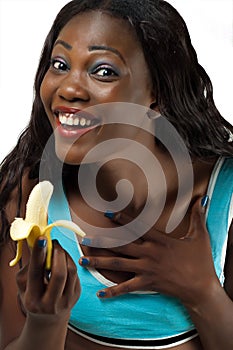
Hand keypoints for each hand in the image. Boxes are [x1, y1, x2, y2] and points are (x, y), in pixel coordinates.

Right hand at [16, 238, 80, 321]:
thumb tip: (39, 245)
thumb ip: (29, 267)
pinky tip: (62, 260)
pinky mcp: (76, 296)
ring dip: (65, 255)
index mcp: (32, 300)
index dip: (39, 254)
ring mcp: (66, 302)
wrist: (47, 318)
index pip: (36, 273)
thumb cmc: (33, 296)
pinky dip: (69, 262)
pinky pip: (76, 273)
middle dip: (57, 253)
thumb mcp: (24, 285)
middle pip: (59, 273)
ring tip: (58, 250)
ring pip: (71, 270)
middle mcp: (50, 304)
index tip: (42, 238)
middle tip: (53, 242)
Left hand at [79, 197, 219, 305]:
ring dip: (100, 262)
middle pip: (120, 245)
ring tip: (84, 260)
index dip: (121, 219)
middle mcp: (149, 253)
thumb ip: (198, 216)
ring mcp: (146, 269)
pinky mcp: (147, 283)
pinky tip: (100, 293)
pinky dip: (113, 291)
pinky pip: (127, 288)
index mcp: (159, 240)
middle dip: (101, 242)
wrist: (201, 287)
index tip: (106, 213)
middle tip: (84, 239)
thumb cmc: (200, 261)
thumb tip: (201, 199)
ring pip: (118, 265)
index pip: (137, 227)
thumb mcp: (200, 236)